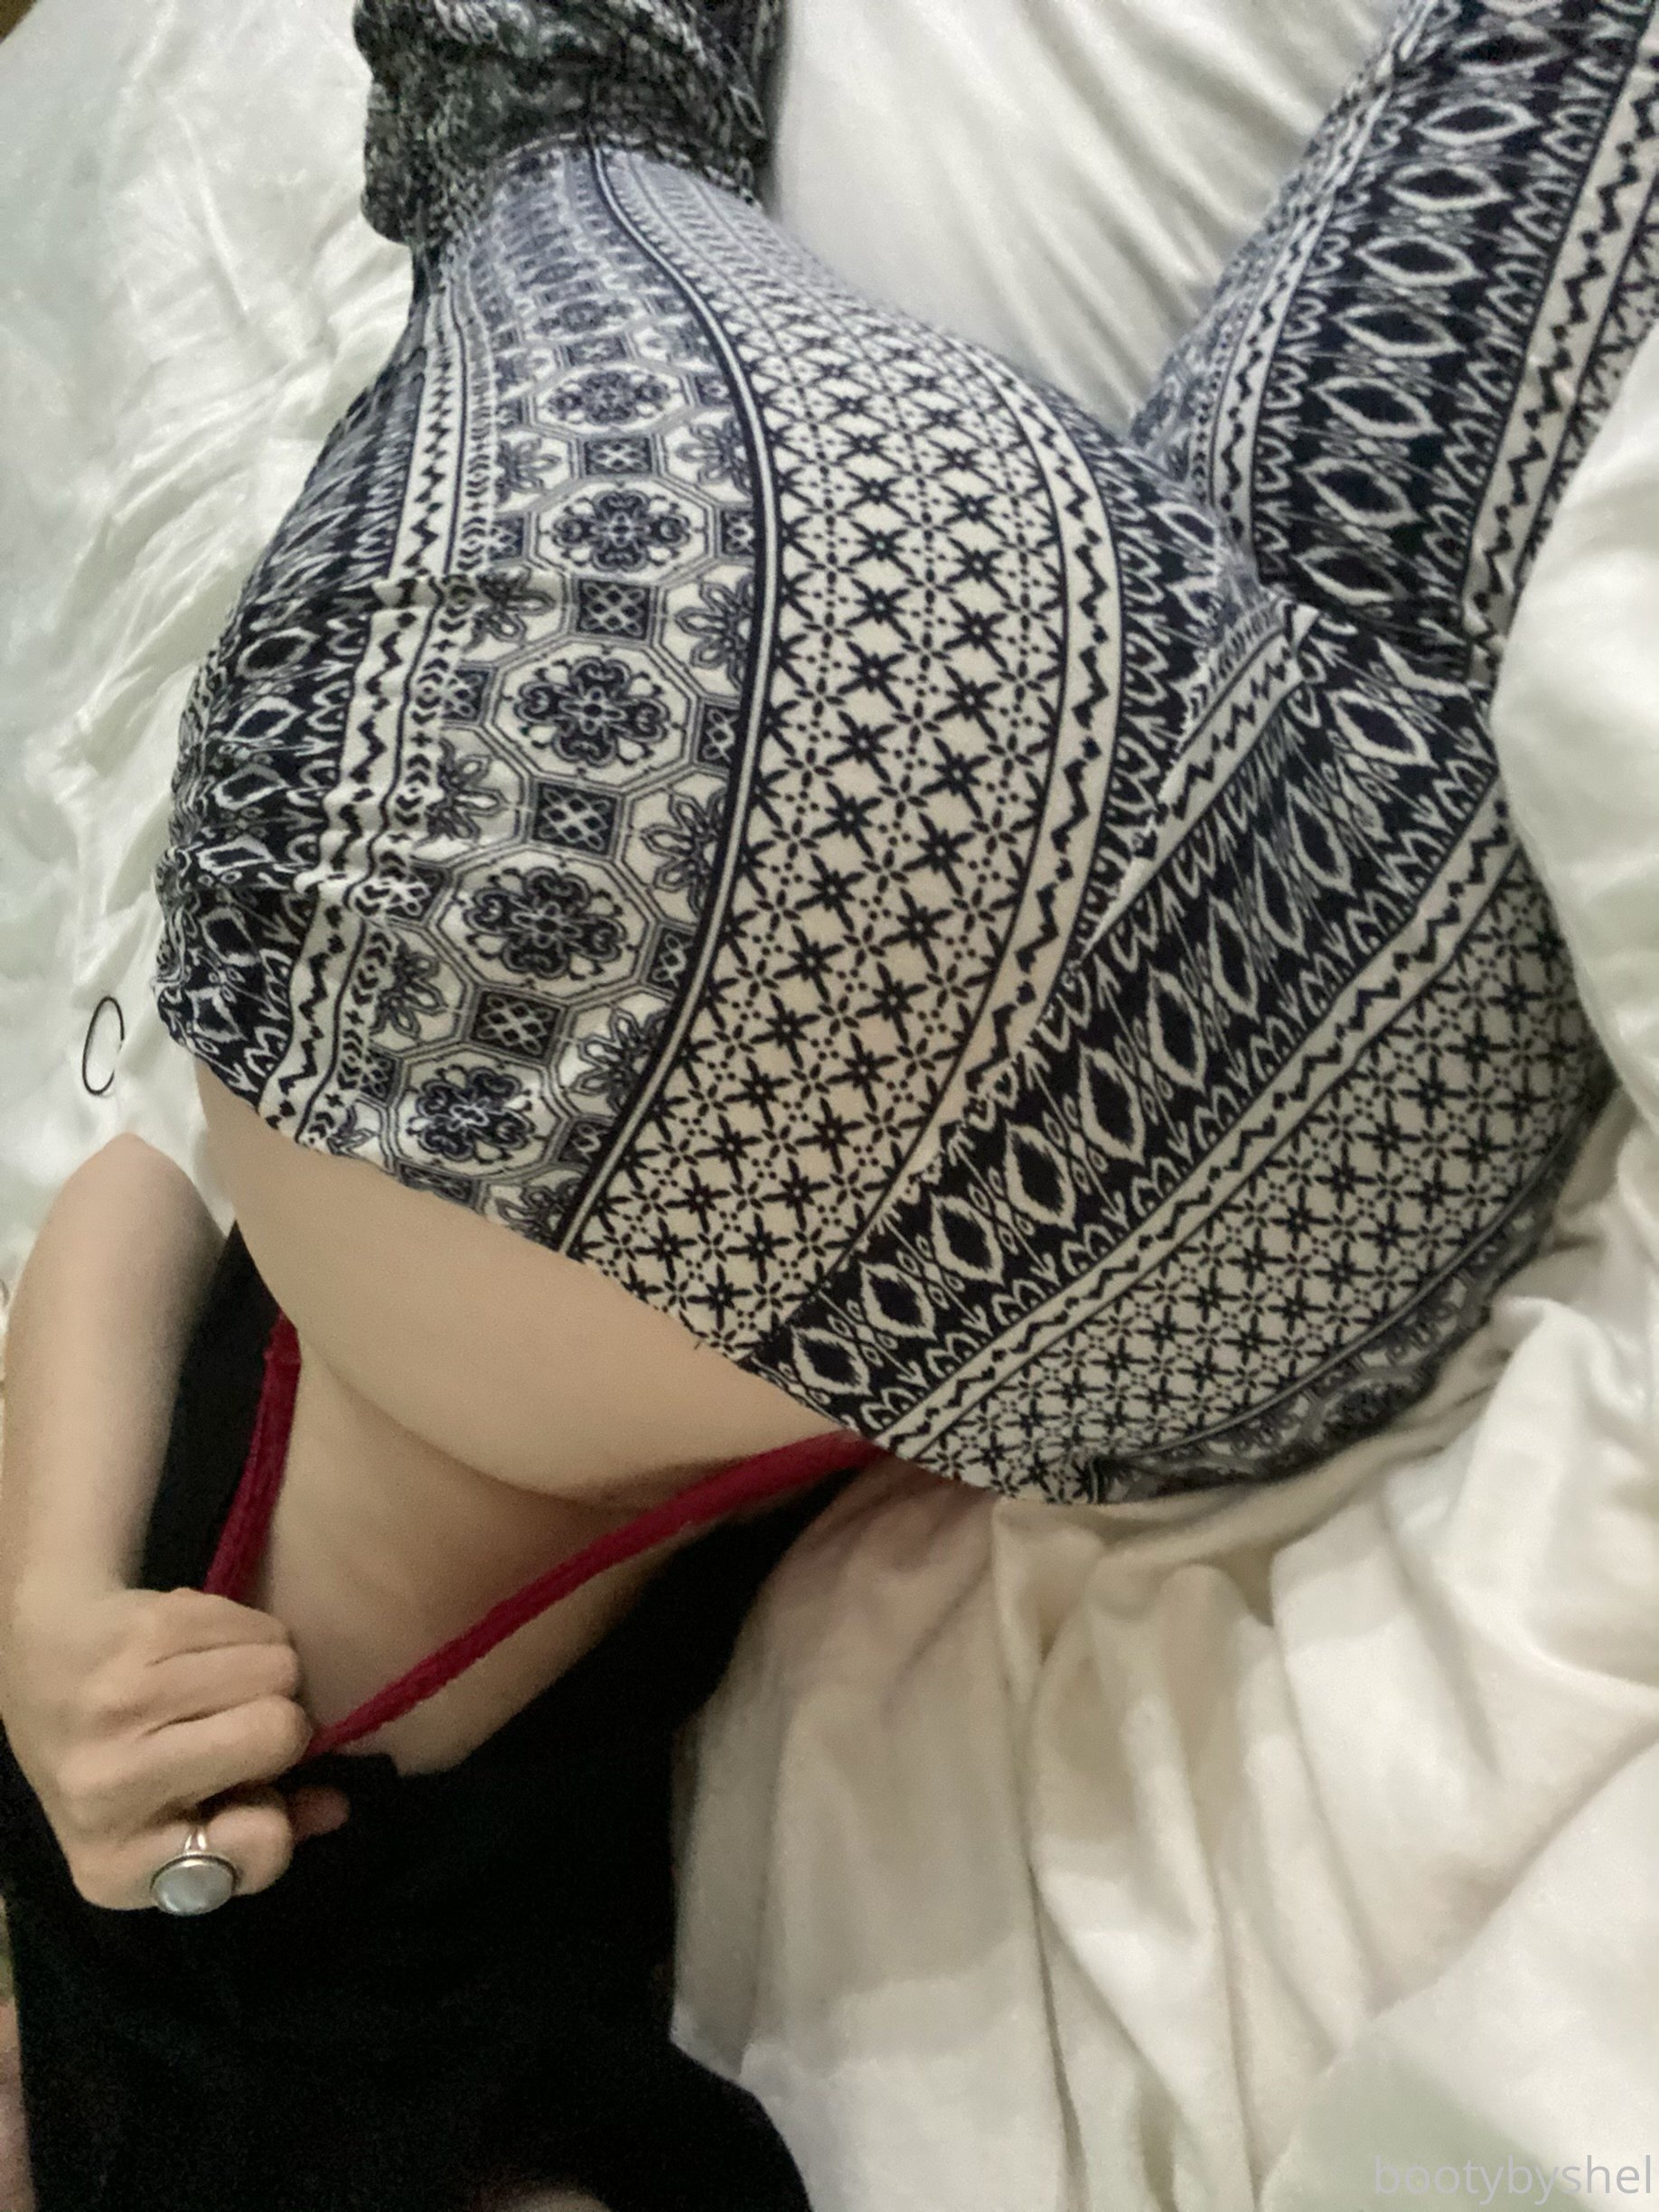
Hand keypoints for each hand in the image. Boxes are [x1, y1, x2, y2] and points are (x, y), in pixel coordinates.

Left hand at [0, 1583, 348, 1910]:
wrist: (40, 1666)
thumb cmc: (121, 1761)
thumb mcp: (173, 1832)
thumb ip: (263, 1835)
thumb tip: (335, 1806)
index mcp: (114, 1865)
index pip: (262, 1842)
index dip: (273, 1815)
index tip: (242, 1800)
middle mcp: (104, 1787)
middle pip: (281, 1731)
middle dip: (282, 1725)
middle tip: (237, 1727)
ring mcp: (118, 1700)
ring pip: (280, 1667)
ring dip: (270, 1673)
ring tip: (220, 1687)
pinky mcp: (136, 1630)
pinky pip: (256, 1624)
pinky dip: (248, 1634)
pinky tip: (202, 1651)